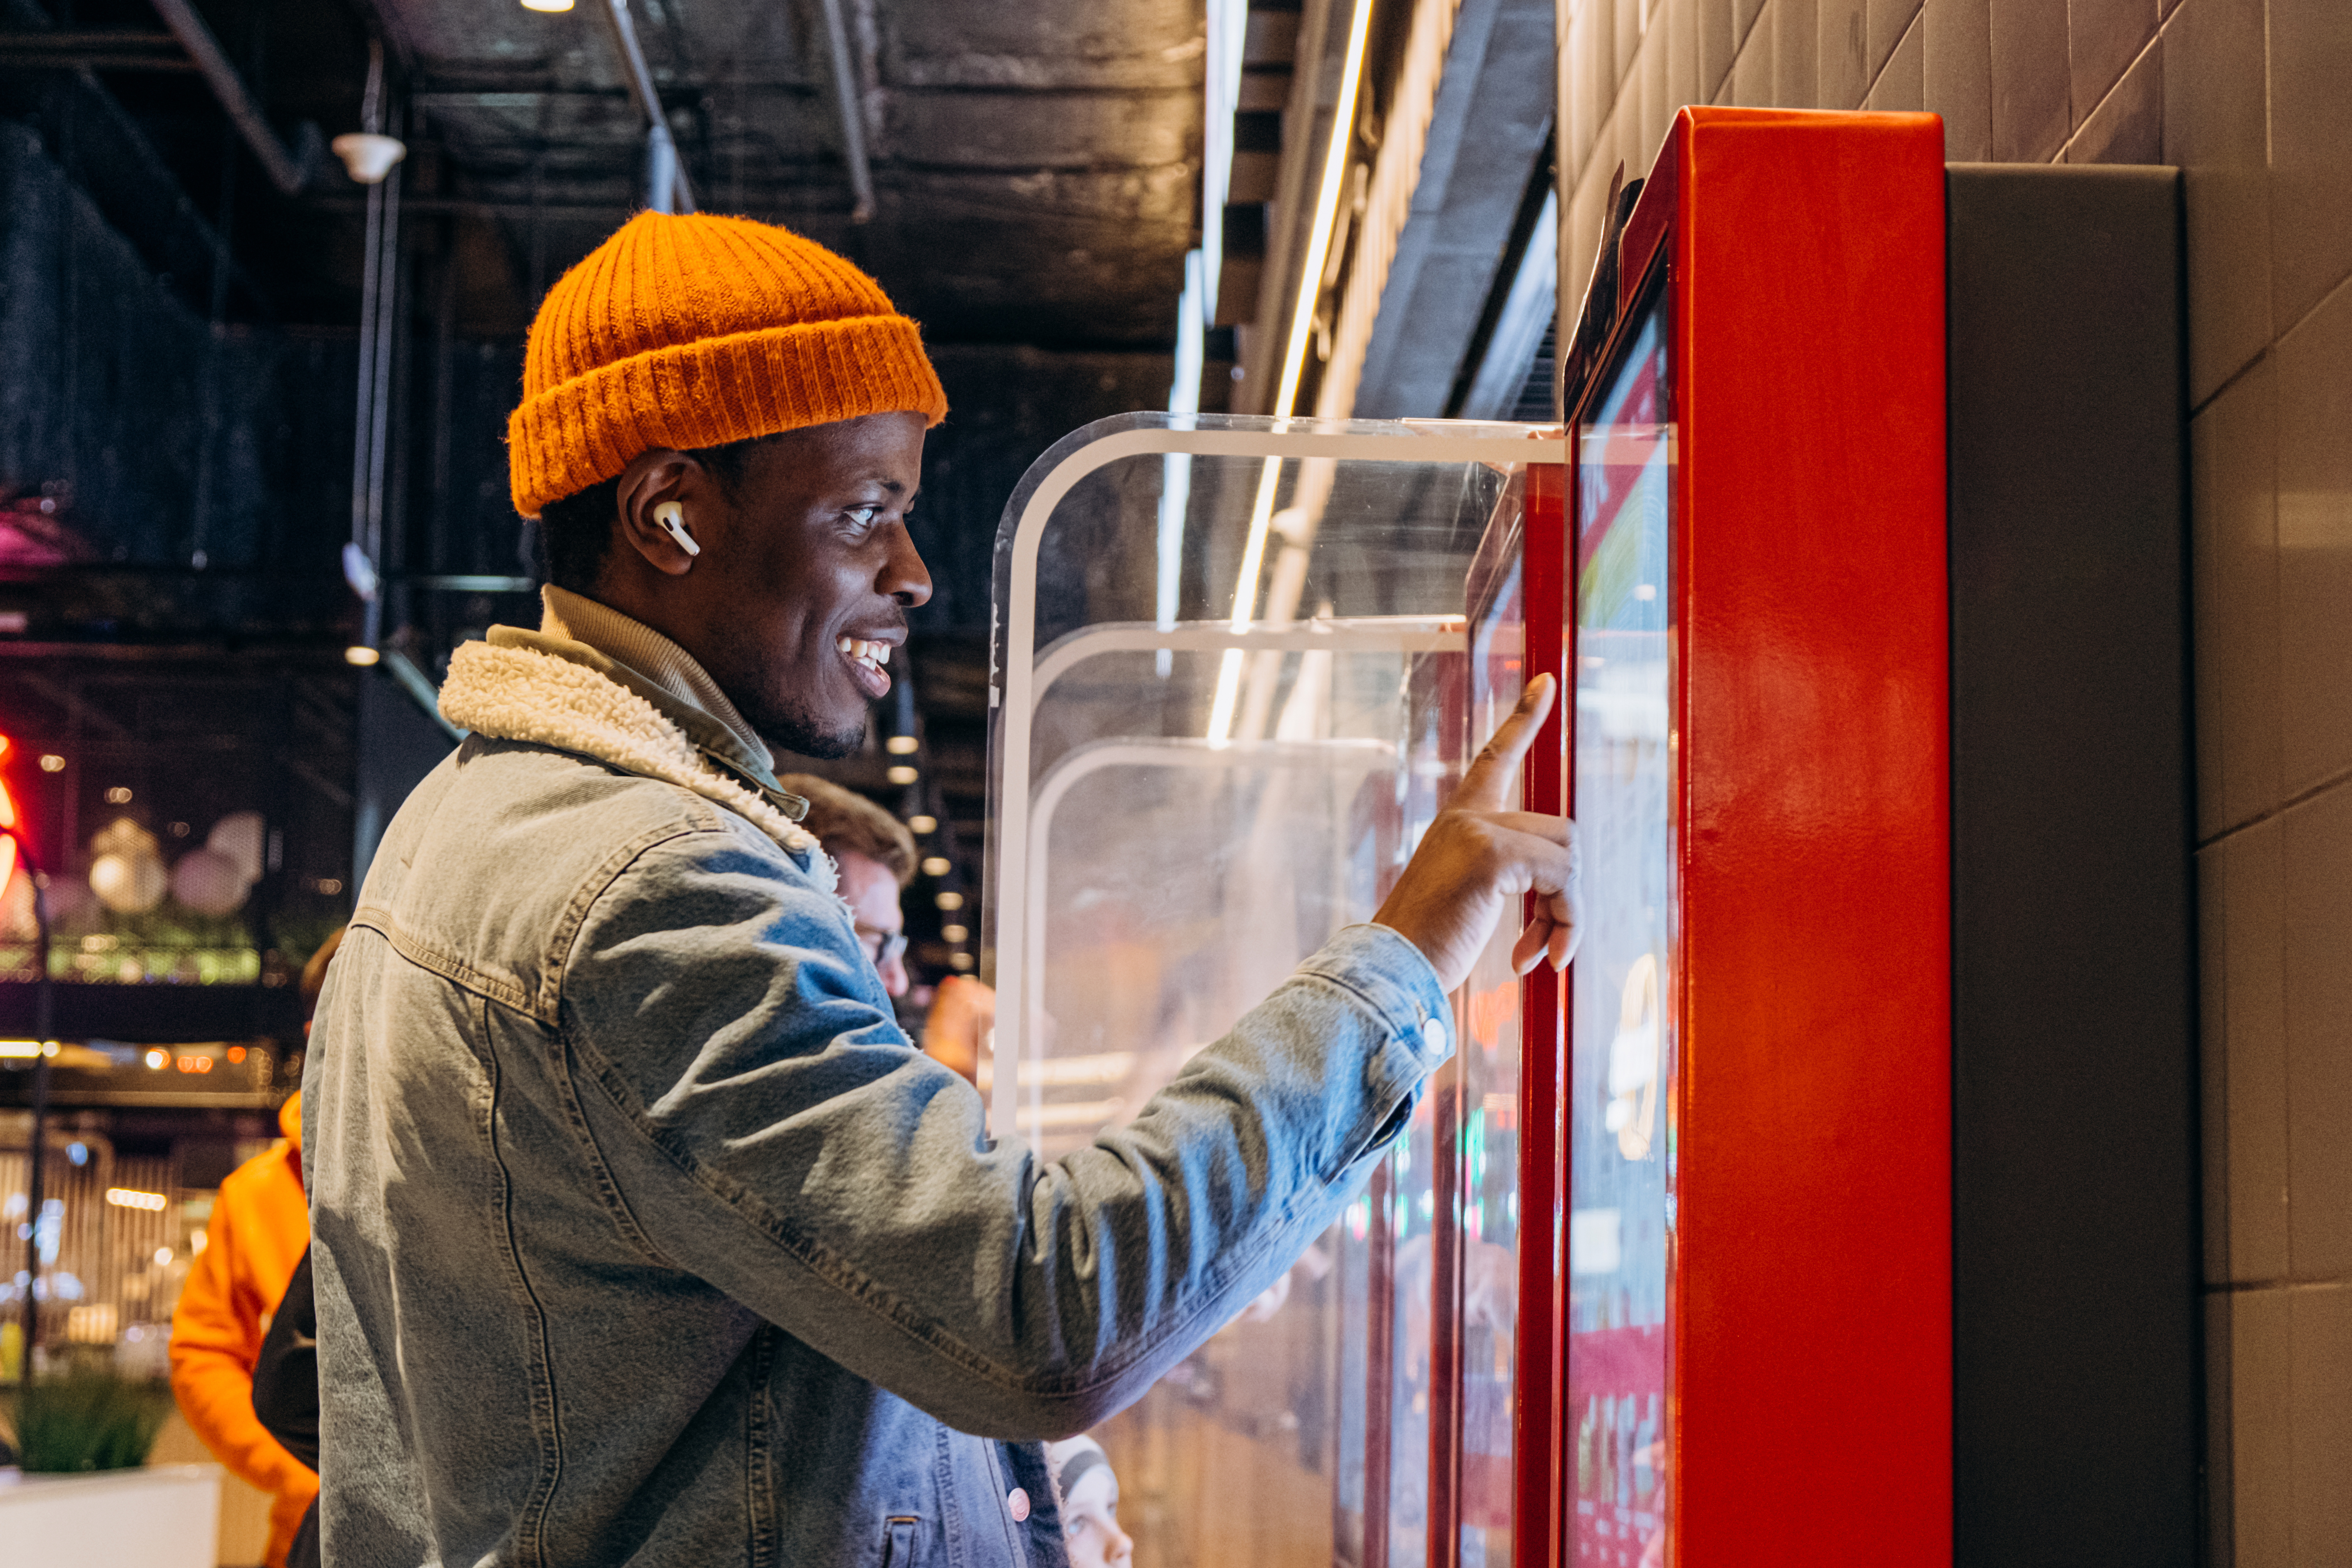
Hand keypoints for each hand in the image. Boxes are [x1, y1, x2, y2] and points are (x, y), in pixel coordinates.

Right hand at [1371, 675, 1580, 991]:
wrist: (1388, 972)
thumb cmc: (1425, 946)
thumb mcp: (1467, 897)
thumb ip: (1504, 870)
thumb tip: (1565, 876)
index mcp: (1459, 821)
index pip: (1495, 758)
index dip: (1523, 719)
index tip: (1546, 682)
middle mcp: (1468, 816)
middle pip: (1561, 833)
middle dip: (1566, 896)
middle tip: (1543, 946)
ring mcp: (1479, 830)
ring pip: (1569, 856)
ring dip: (1567, 914)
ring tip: (1538, 956)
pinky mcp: (1492, 854)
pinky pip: (1563, 878)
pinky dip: (1562, 923)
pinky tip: (1528, 961)